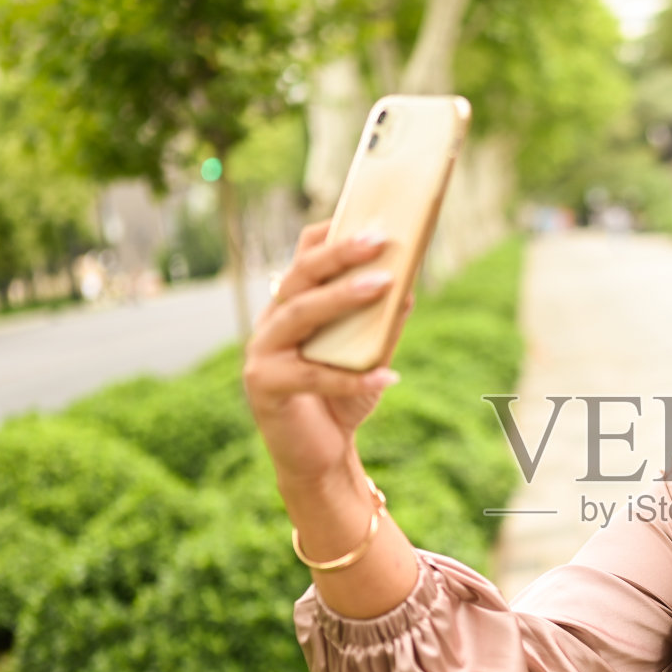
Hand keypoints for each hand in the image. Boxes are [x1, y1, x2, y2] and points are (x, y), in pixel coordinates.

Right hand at [242, 221, 415, 485]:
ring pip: (298, 315)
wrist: (318, 458)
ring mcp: (262, 353)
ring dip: (341, 298)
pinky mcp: (265, 388)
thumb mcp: (368, 356)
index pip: (303, 258)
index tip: (364, 213)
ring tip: (383, 285)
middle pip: (300, 278)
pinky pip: (312, 376)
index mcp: (291, 307)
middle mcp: (270, 323)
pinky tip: (387, 376)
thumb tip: (409, 282)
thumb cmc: (341, 400)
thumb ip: (382, 322)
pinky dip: (352, 377)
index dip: (328, 235)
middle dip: (339, 255)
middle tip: (379, 239)